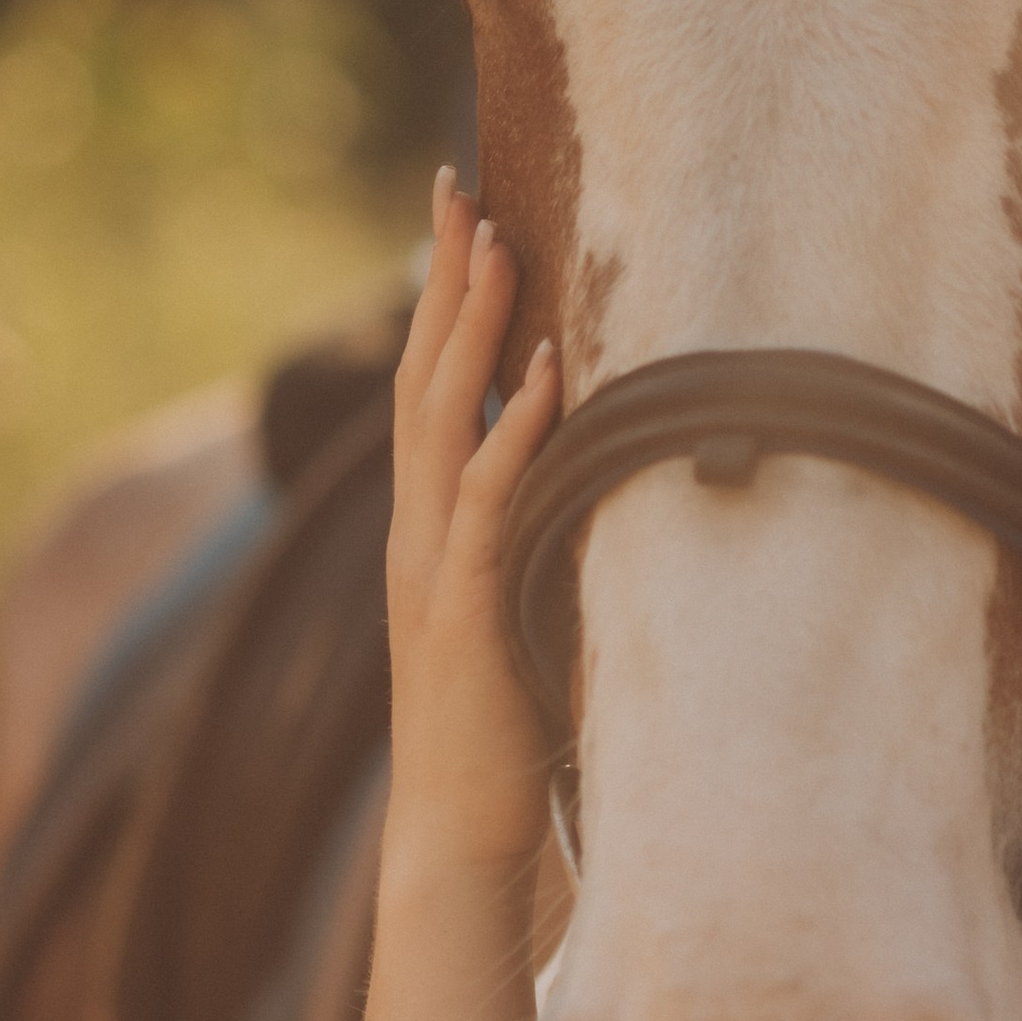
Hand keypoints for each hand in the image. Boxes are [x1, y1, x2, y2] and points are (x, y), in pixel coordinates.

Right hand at [360, 174, 563, 1020]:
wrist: (458, 835)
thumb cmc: (505, 724)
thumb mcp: (522, 607)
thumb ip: (542, 539)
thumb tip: (601, 474)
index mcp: (432, 525)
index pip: (433, 385)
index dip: (446, 298)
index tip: (463, 209)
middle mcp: (421, 530)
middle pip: (425, 380)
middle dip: (444, 280)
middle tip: (457, 185)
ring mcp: (436, 567)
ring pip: (443, 423)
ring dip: (473, 333)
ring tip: (495, 248)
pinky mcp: (468, 612)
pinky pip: (490, 507)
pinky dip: (514, 437)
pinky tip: (546, 380)